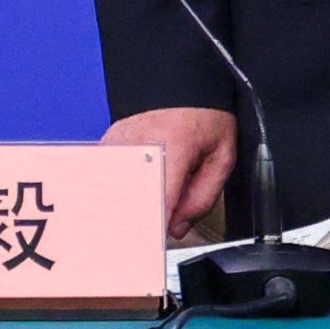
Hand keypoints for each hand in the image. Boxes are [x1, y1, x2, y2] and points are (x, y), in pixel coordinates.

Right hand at [104, 109, 234, 239]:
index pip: (161, 198)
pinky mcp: (108, 143)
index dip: (157, 228)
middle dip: (137, 224)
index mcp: (175, 146)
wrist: (182, 81)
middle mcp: (141, 144)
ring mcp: (120, 142)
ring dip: (124, 207)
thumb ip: (204, 195)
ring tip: (132, 222)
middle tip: (143, 242)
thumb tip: (178, 227)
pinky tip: (124, 198)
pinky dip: (115, 190)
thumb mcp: (222, 154)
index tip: (155, 247)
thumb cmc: (204, 116)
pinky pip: (107, 176)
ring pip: (113, 190)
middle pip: (130, 199)